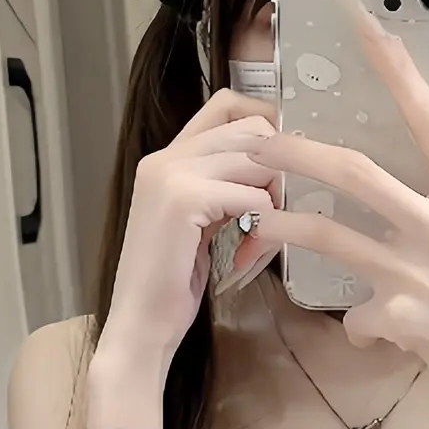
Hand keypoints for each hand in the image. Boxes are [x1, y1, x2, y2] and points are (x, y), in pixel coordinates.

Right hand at [99, 90, 279, 372]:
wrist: (141, 324)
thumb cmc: (176, 282)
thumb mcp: (204, 222)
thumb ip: (226, 187)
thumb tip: (279, 168)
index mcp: (167, 157)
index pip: (226, 105)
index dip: (265, 121)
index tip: (287, 157)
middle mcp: (165, 156)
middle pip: (252, 130)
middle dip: (278, 169)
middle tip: (274, 213)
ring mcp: (170, 174)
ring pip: (258, 161)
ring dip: (273, 201)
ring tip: (258, 240)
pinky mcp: (181, 199)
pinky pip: (252, 197)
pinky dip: (263, 227)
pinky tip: (247, 253)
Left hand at [258, 3, 428, 428]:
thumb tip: (390, 179)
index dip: (397, 72)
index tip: (367, 26)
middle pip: (357, 173)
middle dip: (301, 152)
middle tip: (262, 141)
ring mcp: (422, 272)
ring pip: (331, 237)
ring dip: (287, 225)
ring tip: (260, 219)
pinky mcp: (403, 317)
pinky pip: (354, 312)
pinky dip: (357, 323)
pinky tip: (371, 333)